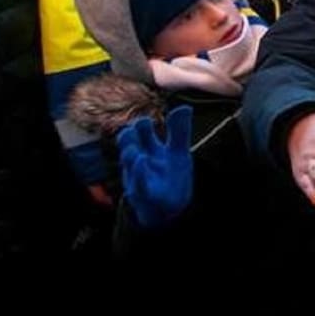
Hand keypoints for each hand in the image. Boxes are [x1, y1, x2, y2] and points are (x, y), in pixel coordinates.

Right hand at [116, 106, 193, 227]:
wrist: (168, 209)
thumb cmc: (172, 175)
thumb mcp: (179, 152)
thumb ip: (180, 130)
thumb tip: (186, 106)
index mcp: (150, 147)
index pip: (142, 130)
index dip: (142, 124)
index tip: (148, 120)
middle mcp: (141, 158)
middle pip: (128, 140)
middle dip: (130, 134)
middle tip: (141, 128)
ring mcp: (139, 176)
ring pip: (129, 159)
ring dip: (132, 151)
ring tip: (140, 151)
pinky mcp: (144, 193)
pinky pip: (139, 182)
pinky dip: (140, 172)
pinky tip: (142, 161)